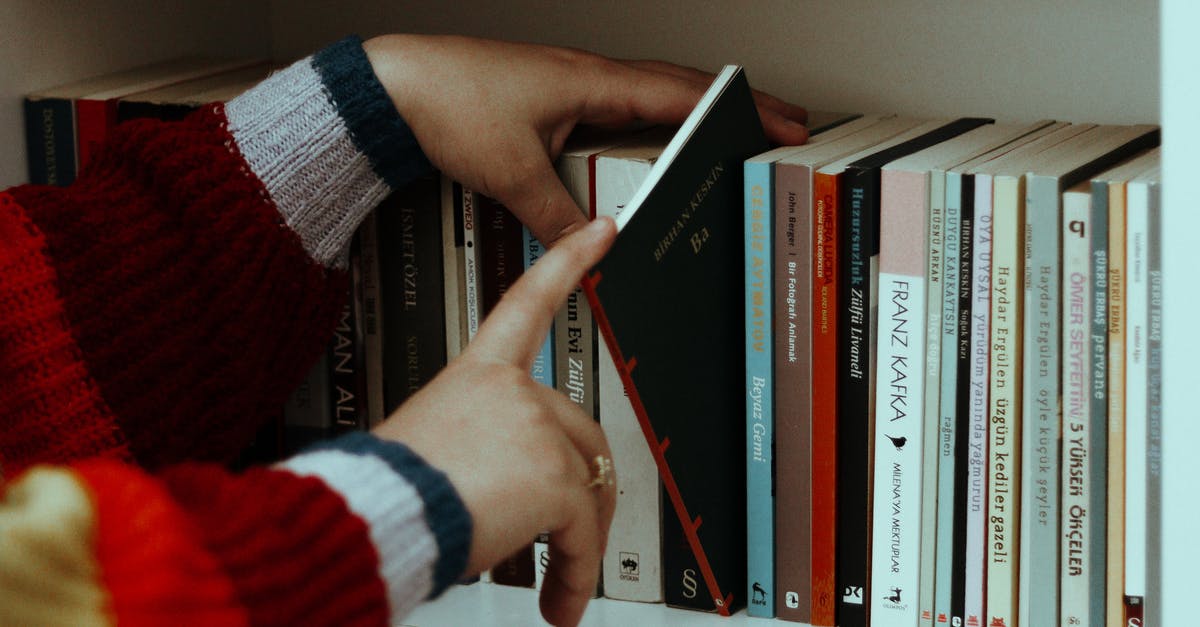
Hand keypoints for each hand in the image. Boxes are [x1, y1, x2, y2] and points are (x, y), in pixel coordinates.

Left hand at [363, 34, 807, 246]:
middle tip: (774, 124)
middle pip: (677, 88)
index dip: (738, 111)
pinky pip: (614, 106)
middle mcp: (586, 76)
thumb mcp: (514, 173)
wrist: (394, 86)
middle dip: (731, 107)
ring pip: (647, 93)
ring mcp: (569, 83)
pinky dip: (645, 121)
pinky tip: (645, 145)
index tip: (781, 122)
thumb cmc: (446, 103)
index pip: (682, 96)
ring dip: (689, 111)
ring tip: (724, 137)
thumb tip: (598, 246)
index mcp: (591, 82)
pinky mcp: (548, 97)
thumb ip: (560, 216)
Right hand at [372, 216, 618, 626]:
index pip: (527, 301)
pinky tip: (560, 599)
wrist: (372, 519)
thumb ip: (481, 453)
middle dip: (580, 493)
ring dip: (577, 544)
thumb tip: (508, 496)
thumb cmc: (386, 492)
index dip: (567, 261)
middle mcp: (509, 389)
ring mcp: (535, 427)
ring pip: (586, 486)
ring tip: (557, 584)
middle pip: (580, 431)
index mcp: (475, 373)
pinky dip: (576, 570)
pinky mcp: (553, 473)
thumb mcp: (433, 452)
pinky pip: (584, 529)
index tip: (598, 230)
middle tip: (568, 540)